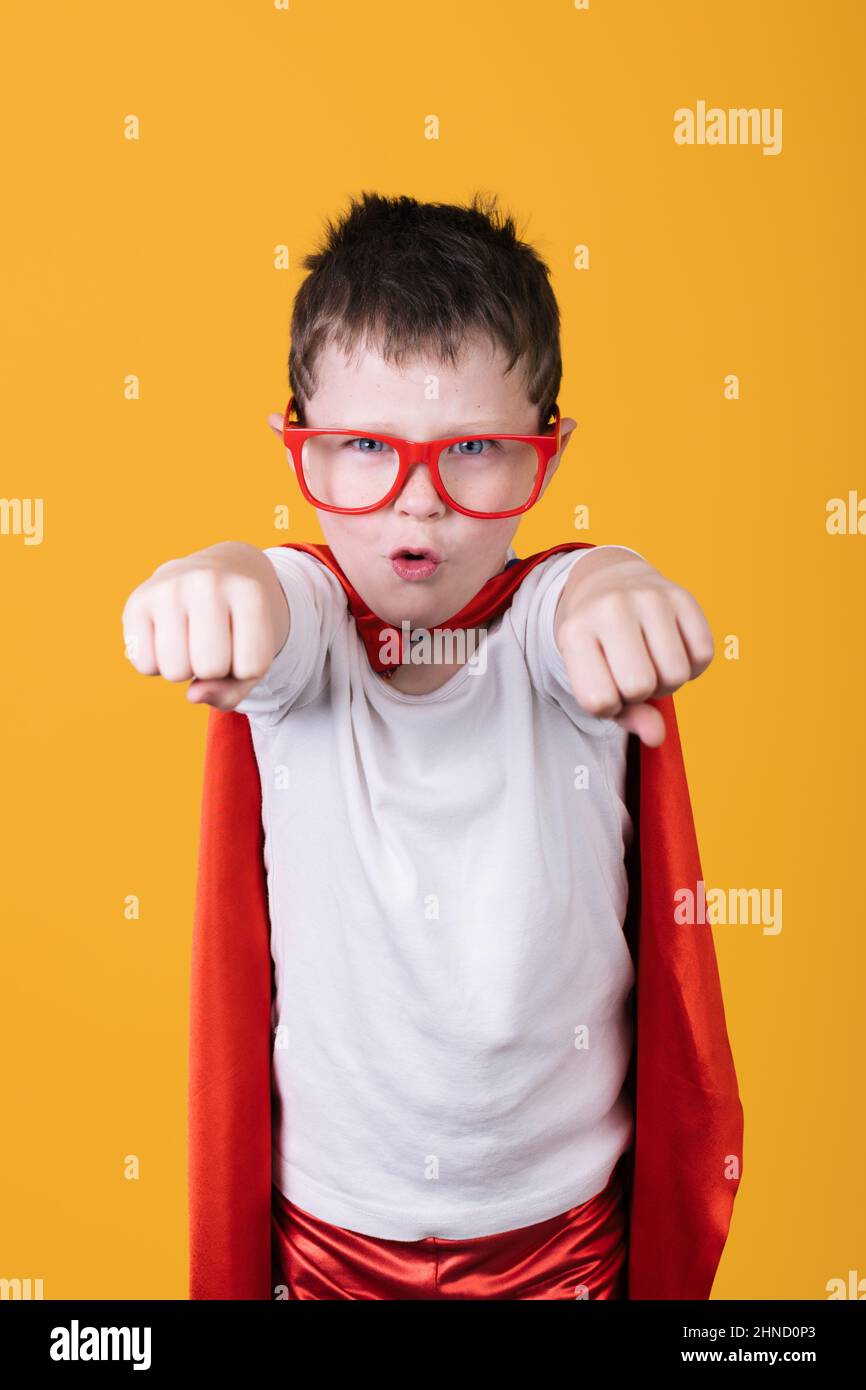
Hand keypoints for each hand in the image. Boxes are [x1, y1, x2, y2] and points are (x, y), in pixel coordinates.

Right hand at [122, 541, 289, 710]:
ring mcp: (169, 587)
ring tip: (190, 638)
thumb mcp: (254, 657)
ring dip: (184, 669)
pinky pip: (145, 665)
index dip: (246, 668)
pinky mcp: (137, 600)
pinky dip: (156, 664)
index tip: (244, 641)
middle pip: (211, 668)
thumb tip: (192, 696)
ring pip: (176, 671)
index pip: (251, 667)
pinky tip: (166, 638)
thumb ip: (233, 691)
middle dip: (213, 669)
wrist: (216, 572)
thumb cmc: (238, 626)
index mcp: (249, 592)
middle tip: (214, 641)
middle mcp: (208, 581)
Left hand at [553, 549, 714, 746]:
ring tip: (652, 662)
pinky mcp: (683, 595)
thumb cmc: (598, 642)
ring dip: (668, 681)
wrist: (609, 581)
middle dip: (640, 693)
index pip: (599, 700)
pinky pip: (703, 654)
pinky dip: (692, 664)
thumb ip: (622, 715)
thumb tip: (656, 736)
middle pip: (640, 687)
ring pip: (675, 674)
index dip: (608, 705)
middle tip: (631, 673)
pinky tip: (674, 649)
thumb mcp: (591, 676)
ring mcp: (649, 597)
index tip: (604, 686)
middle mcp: (610, 608)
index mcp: (575, 631)